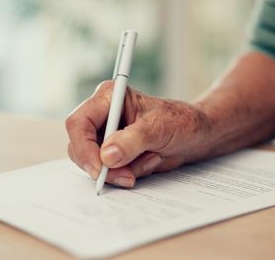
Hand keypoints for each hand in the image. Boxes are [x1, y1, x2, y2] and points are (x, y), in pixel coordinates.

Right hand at [66, 81, 210, 187]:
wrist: (195, 136)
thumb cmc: (180, 121)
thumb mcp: (158, 128)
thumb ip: (131, 141)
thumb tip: (106, 156)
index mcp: (108, 98)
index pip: (79, 123)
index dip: (84, 147)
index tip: (100, 168)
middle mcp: (103, 116)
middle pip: (80, 147)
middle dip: (104, 166)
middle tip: (128, 175)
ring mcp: (106, 136)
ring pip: (94, 163)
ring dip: (121, 170)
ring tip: (151, 158)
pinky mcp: (114, 154)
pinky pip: (109, 172)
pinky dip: (128, 173)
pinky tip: (150, 161)